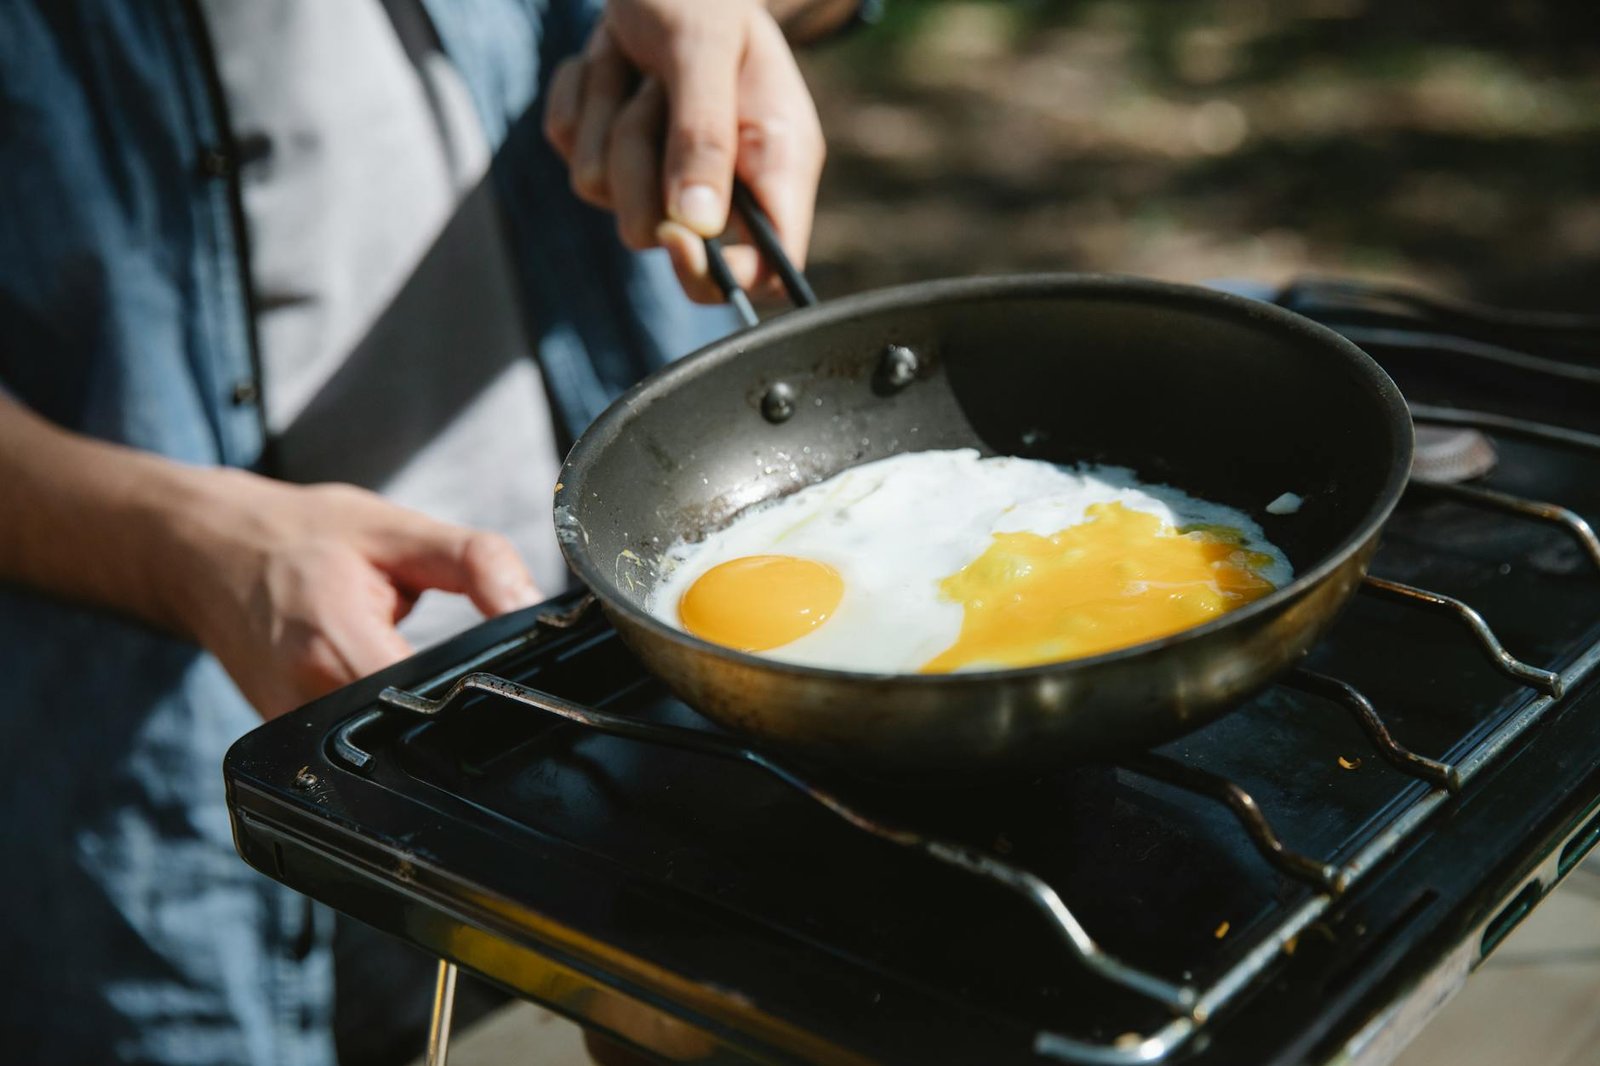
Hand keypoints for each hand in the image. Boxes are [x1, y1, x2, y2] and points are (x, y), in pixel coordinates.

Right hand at [169, 471, 538, 718]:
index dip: (479, 691)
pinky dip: (382, 720)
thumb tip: (532, 605)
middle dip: (454, 706)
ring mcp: (288, 728)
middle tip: (472, 665)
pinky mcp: (282, 740)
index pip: (432, 698)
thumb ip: (476, 563)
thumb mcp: (397, 530)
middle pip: (412, 732)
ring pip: (384, 748)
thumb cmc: (299, 536)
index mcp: (335, 643)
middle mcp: (304, 699)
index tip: (506, 672)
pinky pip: (353, 747)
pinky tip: (392, 688)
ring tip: (429, 671)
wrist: (204, 551)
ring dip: (418, 716)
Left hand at [543, 0, 824, 302]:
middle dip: (641, 174)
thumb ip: (705, 133)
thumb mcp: (704, 46)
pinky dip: (581, 100)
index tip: (678, 238)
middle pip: (668, 242)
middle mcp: (725, 180)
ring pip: (607, 196)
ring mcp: (662, 173)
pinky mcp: (610, 153)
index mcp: (776, 161)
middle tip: (652, 99)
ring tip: (638, 64)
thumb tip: (697, 225)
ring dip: (607, 119)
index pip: (769, 268)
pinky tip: (611, 62)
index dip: (724, 274)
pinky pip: (572, 153)